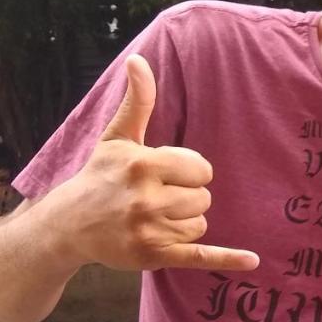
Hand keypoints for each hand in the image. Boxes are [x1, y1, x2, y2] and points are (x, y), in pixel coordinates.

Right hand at [62, 55, 259, 272]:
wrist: (69, 224)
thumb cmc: (100, 176)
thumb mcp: (118, 137)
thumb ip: (137, 101)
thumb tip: (139, 60)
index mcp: (144, 166)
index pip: (202, 170)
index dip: (190, 172)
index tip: (166, 175)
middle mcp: (147, 199)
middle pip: (203, 198)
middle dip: (186, 197)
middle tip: (155, 198)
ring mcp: (150, 231)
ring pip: (200, 224)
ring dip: (184, 221)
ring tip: (153, 217)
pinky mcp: (154, 257)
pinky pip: (200, 256)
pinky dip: (227, 259)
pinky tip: (252, 261)